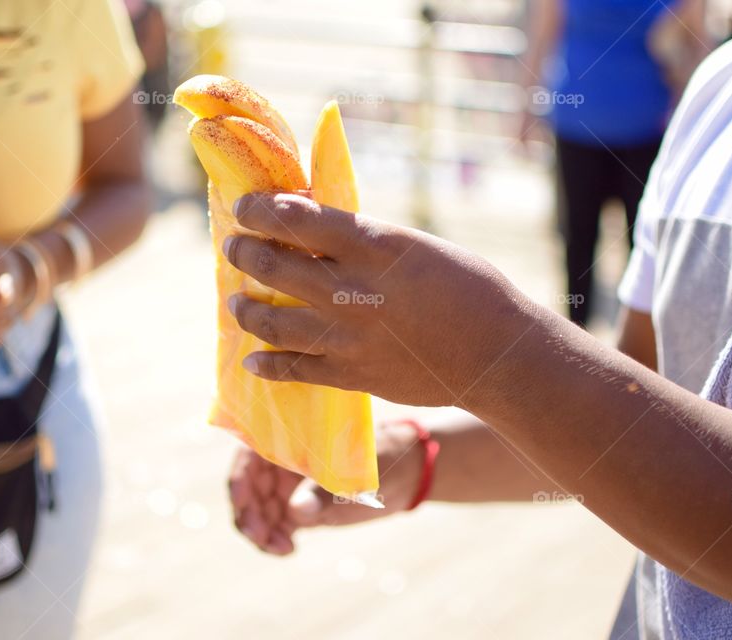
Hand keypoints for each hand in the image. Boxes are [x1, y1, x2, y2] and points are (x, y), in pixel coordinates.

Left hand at [222, 192, 526, 406]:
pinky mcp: (353, 375)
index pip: (296, 219)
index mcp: (373, 247)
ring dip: (246, 309)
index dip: (260, 210)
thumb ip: (366, 242)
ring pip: (274, 322)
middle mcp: (352, 289)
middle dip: (244, 253)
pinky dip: (267, 365)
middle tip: (233, 248)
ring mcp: (349, 336)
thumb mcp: (417, 247)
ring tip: (235, 301)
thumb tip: (318, 230)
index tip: (244, 208)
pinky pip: (296, 371)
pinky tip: (252, 360)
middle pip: (275, 267)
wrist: (498, 355)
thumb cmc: (470, 288)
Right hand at [229, 421, 425, 554]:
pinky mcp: (297, 509)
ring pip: (257, 511)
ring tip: (282, 548)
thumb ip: (324, 491)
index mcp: (290, 438)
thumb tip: (297, 511)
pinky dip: (273, 540)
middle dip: (249, 514)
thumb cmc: (381, 459)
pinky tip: (288, 550)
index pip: (250, 455)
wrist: (404, 474)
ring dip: (260, 532)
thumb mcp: (357, 472)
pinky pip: (273, 526)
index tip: (240, 503)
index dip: (239, 479)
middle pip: (248, 488)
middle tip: (262, 538)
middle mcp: (282, 461)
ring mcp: (287, 486)